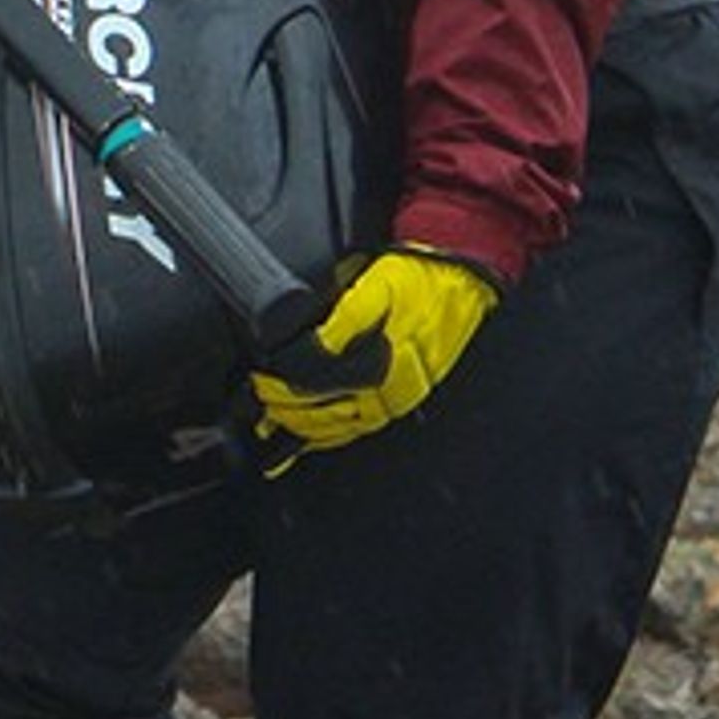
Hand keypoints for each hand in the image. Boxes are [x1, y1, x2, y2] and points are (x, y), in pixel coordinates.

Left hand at [250, 249, 500, 453]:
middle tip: (257, 398)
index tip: (261, 375)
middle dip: (282, 406)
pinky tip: (307, 437)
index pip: (315, 379)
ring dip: (299, 426)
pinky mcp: (398, 402)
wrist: (461, 286)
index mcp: (380, 356)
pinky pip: (357, 429)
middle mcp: (387, 386)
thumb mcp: (377, 285)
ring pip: (336, 427)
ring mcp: (393, 399)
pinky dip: (327, 437)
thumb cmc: (420, 280)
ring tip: (270, 420)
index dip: (281, 381)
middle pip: (321, 410)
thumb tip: (307, 345)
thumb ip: (342, 318)